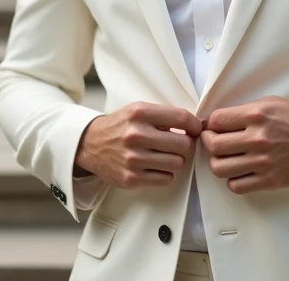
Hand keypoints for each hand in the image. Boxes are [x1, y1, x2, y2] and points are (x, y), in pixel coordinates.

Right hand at [75, 102, 202, 189]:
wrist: (90, 144)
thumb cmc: (121, 126)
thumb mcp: (138, 110)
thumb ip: (165, 116)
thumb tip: (198, 126)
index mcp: (139, 113)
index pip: (181, 118)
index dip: (195, 125)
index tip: (196, 130)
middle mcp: (136, 135)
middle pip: (183, 144)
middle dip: (185, 145)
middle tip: (177, 144)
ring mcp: (133, 159)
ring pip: (177, 163)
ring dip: (175, 160)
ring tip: (164, 155)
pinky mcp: (131, 178)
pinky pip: (166, 179)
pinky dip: (165, 174)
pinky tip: (155, 166)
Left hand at [200, 96, 288, 193]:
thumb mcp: (269, 103)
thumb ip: (242, 111)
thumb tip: (216, 121)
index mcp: (256, 115)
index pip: (216, 121)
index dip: (209, 124)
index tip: (211, 127)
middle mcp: (258, 138)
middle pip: (213, 146)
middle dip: (208, 143)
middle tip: (213, 142)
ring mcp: (263, 161)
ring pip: (220, 168)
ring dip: (218, 163)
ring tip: (225, 158)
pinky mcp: (270, 180)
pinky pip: (237, 186)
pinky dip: (232, 180)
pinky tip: (239, 172)